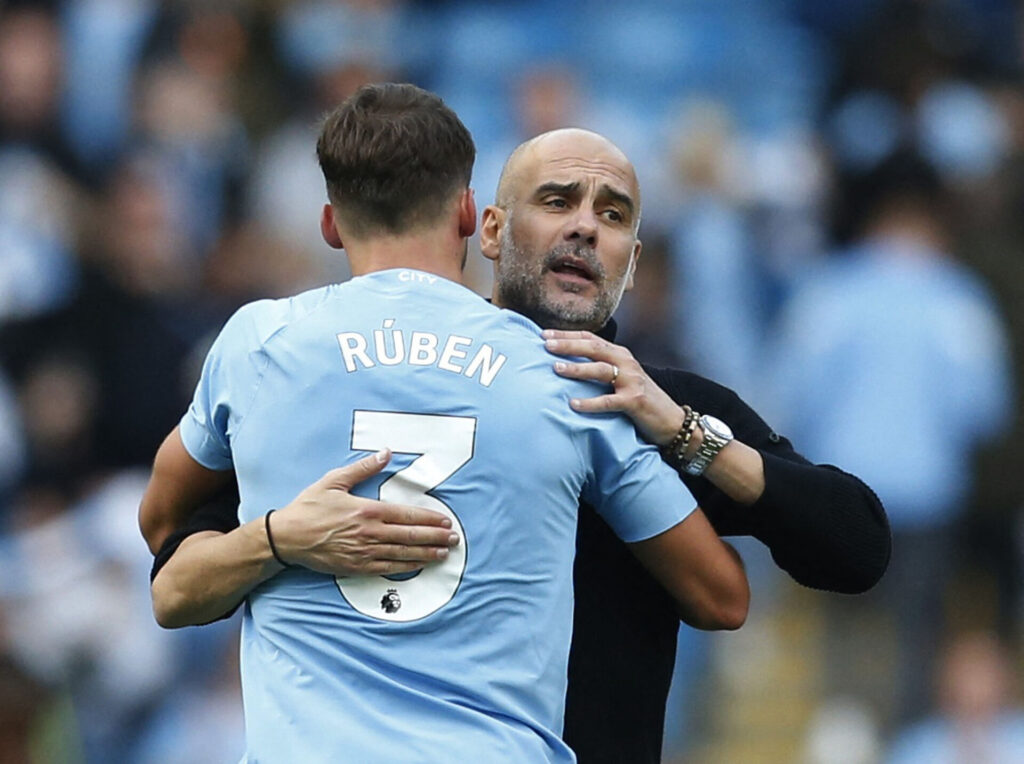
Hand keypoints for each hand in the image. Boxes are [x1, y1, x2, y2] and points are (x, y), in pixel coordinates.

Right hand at [271, 450, 459, 575]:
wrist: (287, 537)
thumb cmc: (309, 508)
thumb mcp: (334, 481)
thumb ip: (363, 468)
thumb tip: (385, 453)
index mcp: (367, 510)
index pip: (406, 516)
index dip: (429, 519)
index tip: (445, 521)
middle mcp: (369, 533)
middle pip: (410, 536)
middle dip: (435, 537)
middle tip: (453, 539)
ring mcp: (364, 552)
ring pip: (402, 554)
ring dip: (426, 554)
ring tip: (444, 553)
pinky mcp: (357, 567)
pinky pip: (388, 569)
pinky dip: (406, 567)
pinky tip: (419, 565)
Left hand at [543, 329, 684, 445]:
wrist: (671, 420)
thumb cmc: (639, 399)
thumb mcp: (621, 378)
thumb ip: (601, 369)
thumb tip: (566, 365)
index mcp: (620, 355)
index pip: (591, 339)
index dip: (568, 335)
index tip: (544, 334)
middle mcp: (626, 363)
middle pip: (594, 348)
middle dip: (568, 344)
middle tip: (545, 344)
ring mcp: (631, 381)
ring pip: (600, 370)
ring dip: (577, 368)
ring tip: (555, 368)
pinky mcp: (635, 401)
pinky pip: (608, 401)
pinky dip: (590, 403)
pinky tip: (573, 404)